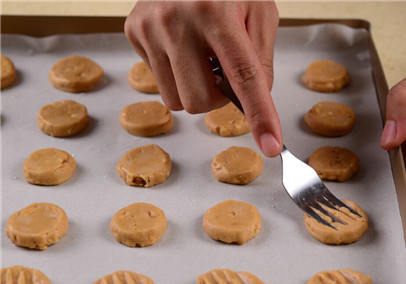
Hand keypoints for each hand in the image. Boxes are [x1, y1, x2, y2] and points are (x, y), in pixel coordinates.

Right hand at [125, 0, 281, 156]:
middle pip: (201, 101)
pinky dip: (176, 73)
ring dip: (196, 89)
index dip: (260, 116)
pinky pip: (158, 82)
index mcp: (216, 12)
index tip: (271, 146)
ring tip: (202, 55)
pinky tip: (182, 46)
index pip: (243, 77)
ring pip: (176, 100)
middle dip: (219, 97)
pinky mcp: (132, 30)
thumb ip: (260, 59)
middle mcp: (176, 20)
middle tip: (224, 70)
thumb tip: (255, 104)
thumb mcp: (260, 11)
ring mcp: (148, 26)